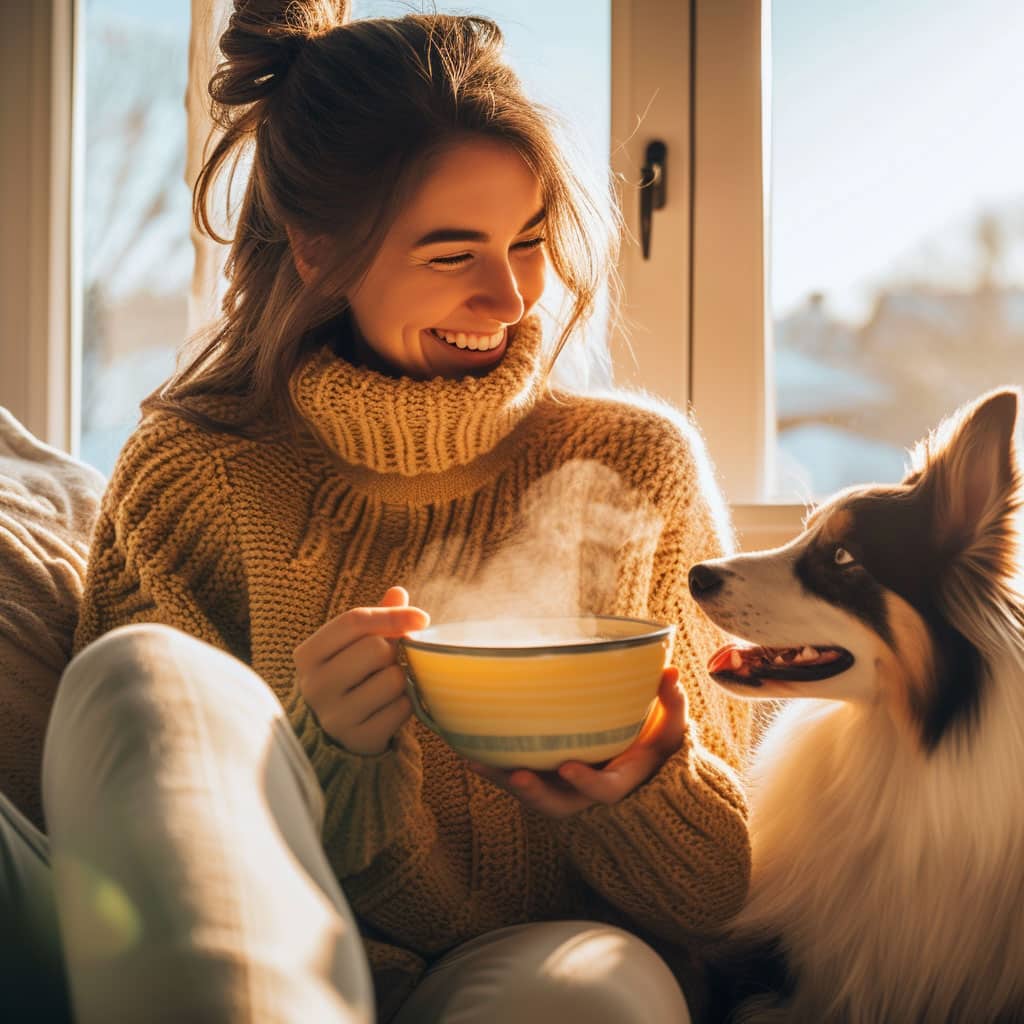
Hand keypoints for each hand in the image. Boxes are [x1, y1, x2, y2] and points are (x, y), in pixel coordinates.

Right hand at [293, 586, 428, 754]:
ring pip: (393, 679)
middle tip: (387, 663)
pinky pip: (401, 709)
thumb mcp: (354, 646)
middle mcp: (315, 685)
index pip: (354, 621)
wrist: (335, 734)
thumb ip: (375, 619)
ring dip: (401, 680)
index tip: (422, 617)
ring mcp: (334, 715)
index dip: (392, 615)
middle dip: (392, 652)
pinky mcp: (358, 738)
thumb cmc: (350, 677)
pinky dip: (405, 705)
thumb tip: (398, 592)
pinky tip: (390, 707)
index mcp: (309, 654)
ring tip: (386, 686)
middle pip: (376, 648)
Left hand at [469, 667, 686, 818]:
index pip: (603, 791)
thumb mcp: (672, 725)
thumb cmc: (656, 742)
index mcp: (618, 780)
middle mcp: (585, 790)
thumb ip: (672, 701)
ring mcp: (561, 786)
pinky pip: (515, 773)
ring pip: (529, 792)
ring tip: (474, 759)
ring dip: (502, 778)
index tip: (568, 766)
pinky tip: (466, 747)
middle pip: (557, 804)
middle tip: (516, 775)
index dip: (585, 783)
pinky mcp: (543, 774)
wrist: (639, 763)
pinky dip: (492, 764)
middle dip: (534, 793)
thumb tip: (671, 672)